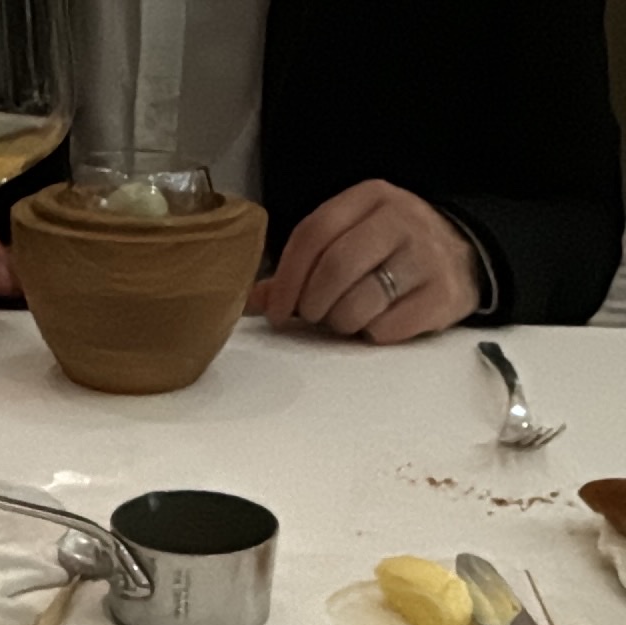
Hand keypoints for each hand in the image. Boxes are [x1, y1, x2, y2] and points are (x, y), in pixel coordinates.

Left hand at [250, 181, 480, 343]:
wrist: (463, 257)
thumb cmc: (391, 251)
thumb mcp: (351, 239)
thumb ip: (303, 267)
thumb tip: (252, 301)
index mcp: (370, 197)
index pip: (314, 232)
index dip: (288, 277)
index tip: (278, 311)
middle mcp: (400, 219)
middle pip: (336, 267)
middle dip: (314, 303)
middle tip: (314, 316)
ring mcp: (425, 256)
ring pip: (360, 303)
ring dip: (342, 323)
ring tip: (349, 319)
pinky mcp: (442, 295)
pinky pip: (389, 328)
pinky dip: (373, 335)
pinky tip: (379, 323)